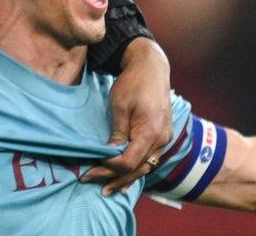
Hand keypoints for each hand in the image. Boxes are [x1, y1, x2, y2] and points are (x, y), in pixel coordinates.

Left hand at [81, 38, 172, 194]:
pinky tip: (123, 177)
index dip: (109, 168)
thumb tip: (108, 155)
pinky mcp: (162, 136)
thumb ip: (117, 133)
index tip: (91, 169)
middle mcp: (162, 140)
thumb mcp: (120, 106)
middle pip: (138, 169)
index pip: (129, 161)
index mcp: (151, 132)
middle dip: (114, 179)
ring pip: (145, 167)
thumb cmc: (133, 83)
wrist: (151, 68)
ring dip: (125, 178)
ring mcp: (164, 139)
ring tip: (107, 188)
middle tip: (91, 182)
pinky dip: (135, 169)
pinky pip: (149, 159)